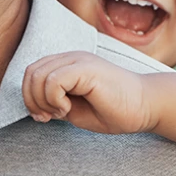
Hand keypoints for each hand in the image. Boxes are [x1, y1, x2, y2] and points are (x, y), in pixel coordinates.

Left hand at [23, 51, 154, 134]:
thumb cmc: (113, 110)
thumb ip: (53, 102)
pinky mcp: (86, 68)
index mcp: (67, 64)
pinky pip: (53, 81)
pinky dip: (53, 99)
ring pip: (38, 76)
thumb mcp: (74, 109)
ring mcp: (78, 60)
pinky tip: (68, 108)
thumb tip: (33, 105)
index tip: (44, 117)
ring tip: (61, 112)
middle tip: (49, 117)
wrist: (146, 108)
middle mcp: (71, 57)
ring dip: (42, 101)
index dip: (29, 97)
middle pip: (30, 73)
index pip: (31, 73)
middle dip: (32, 101)